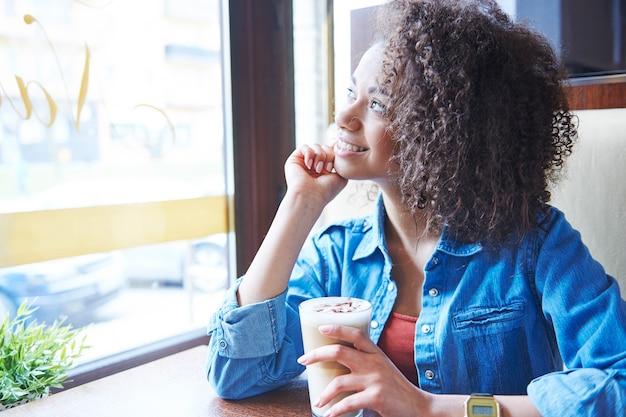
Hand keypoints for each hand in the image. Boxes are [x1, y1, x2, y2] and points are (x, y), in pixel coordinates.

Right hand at [284, 143, 347, 206]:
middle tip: (327, 168)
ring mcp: (304, 162)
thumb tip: (339, 146)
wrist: (311, 196)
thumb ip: (342, 163)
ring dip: (320, 156)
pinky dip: (309, 154)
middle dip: (329, 155)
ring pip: (316, 146)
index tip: (339, 152)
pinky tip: (309, 165)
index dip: (335, 150)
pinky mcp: (295, 159)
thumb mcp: (341, 176)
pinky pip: (305, 147)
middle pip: (325, 147)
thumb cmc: (326, 190)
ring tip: (318, 169)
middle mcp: (314, 164)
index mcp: (325, 168)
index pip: (330, 152)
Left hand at [297, 325, 430, 416]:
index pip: (355, 333)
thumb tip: (337, 358)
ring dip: (324, 393)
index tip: (320, 327)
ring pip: (339, 381)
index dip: (337, 328)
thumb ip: (365, 361)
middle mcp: (374, 363)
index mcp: (375, 353)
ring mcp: (375, 380)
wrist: (418, 406)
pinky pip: (348, 403)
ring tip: (317, 400)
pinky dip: (335, 410)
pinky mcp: (375, 398)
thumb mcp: (382, 367)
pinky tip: (329, 414)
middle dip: (317, 354)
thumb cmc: (395, 387)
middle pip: (339, 351)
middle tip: (303, 361)